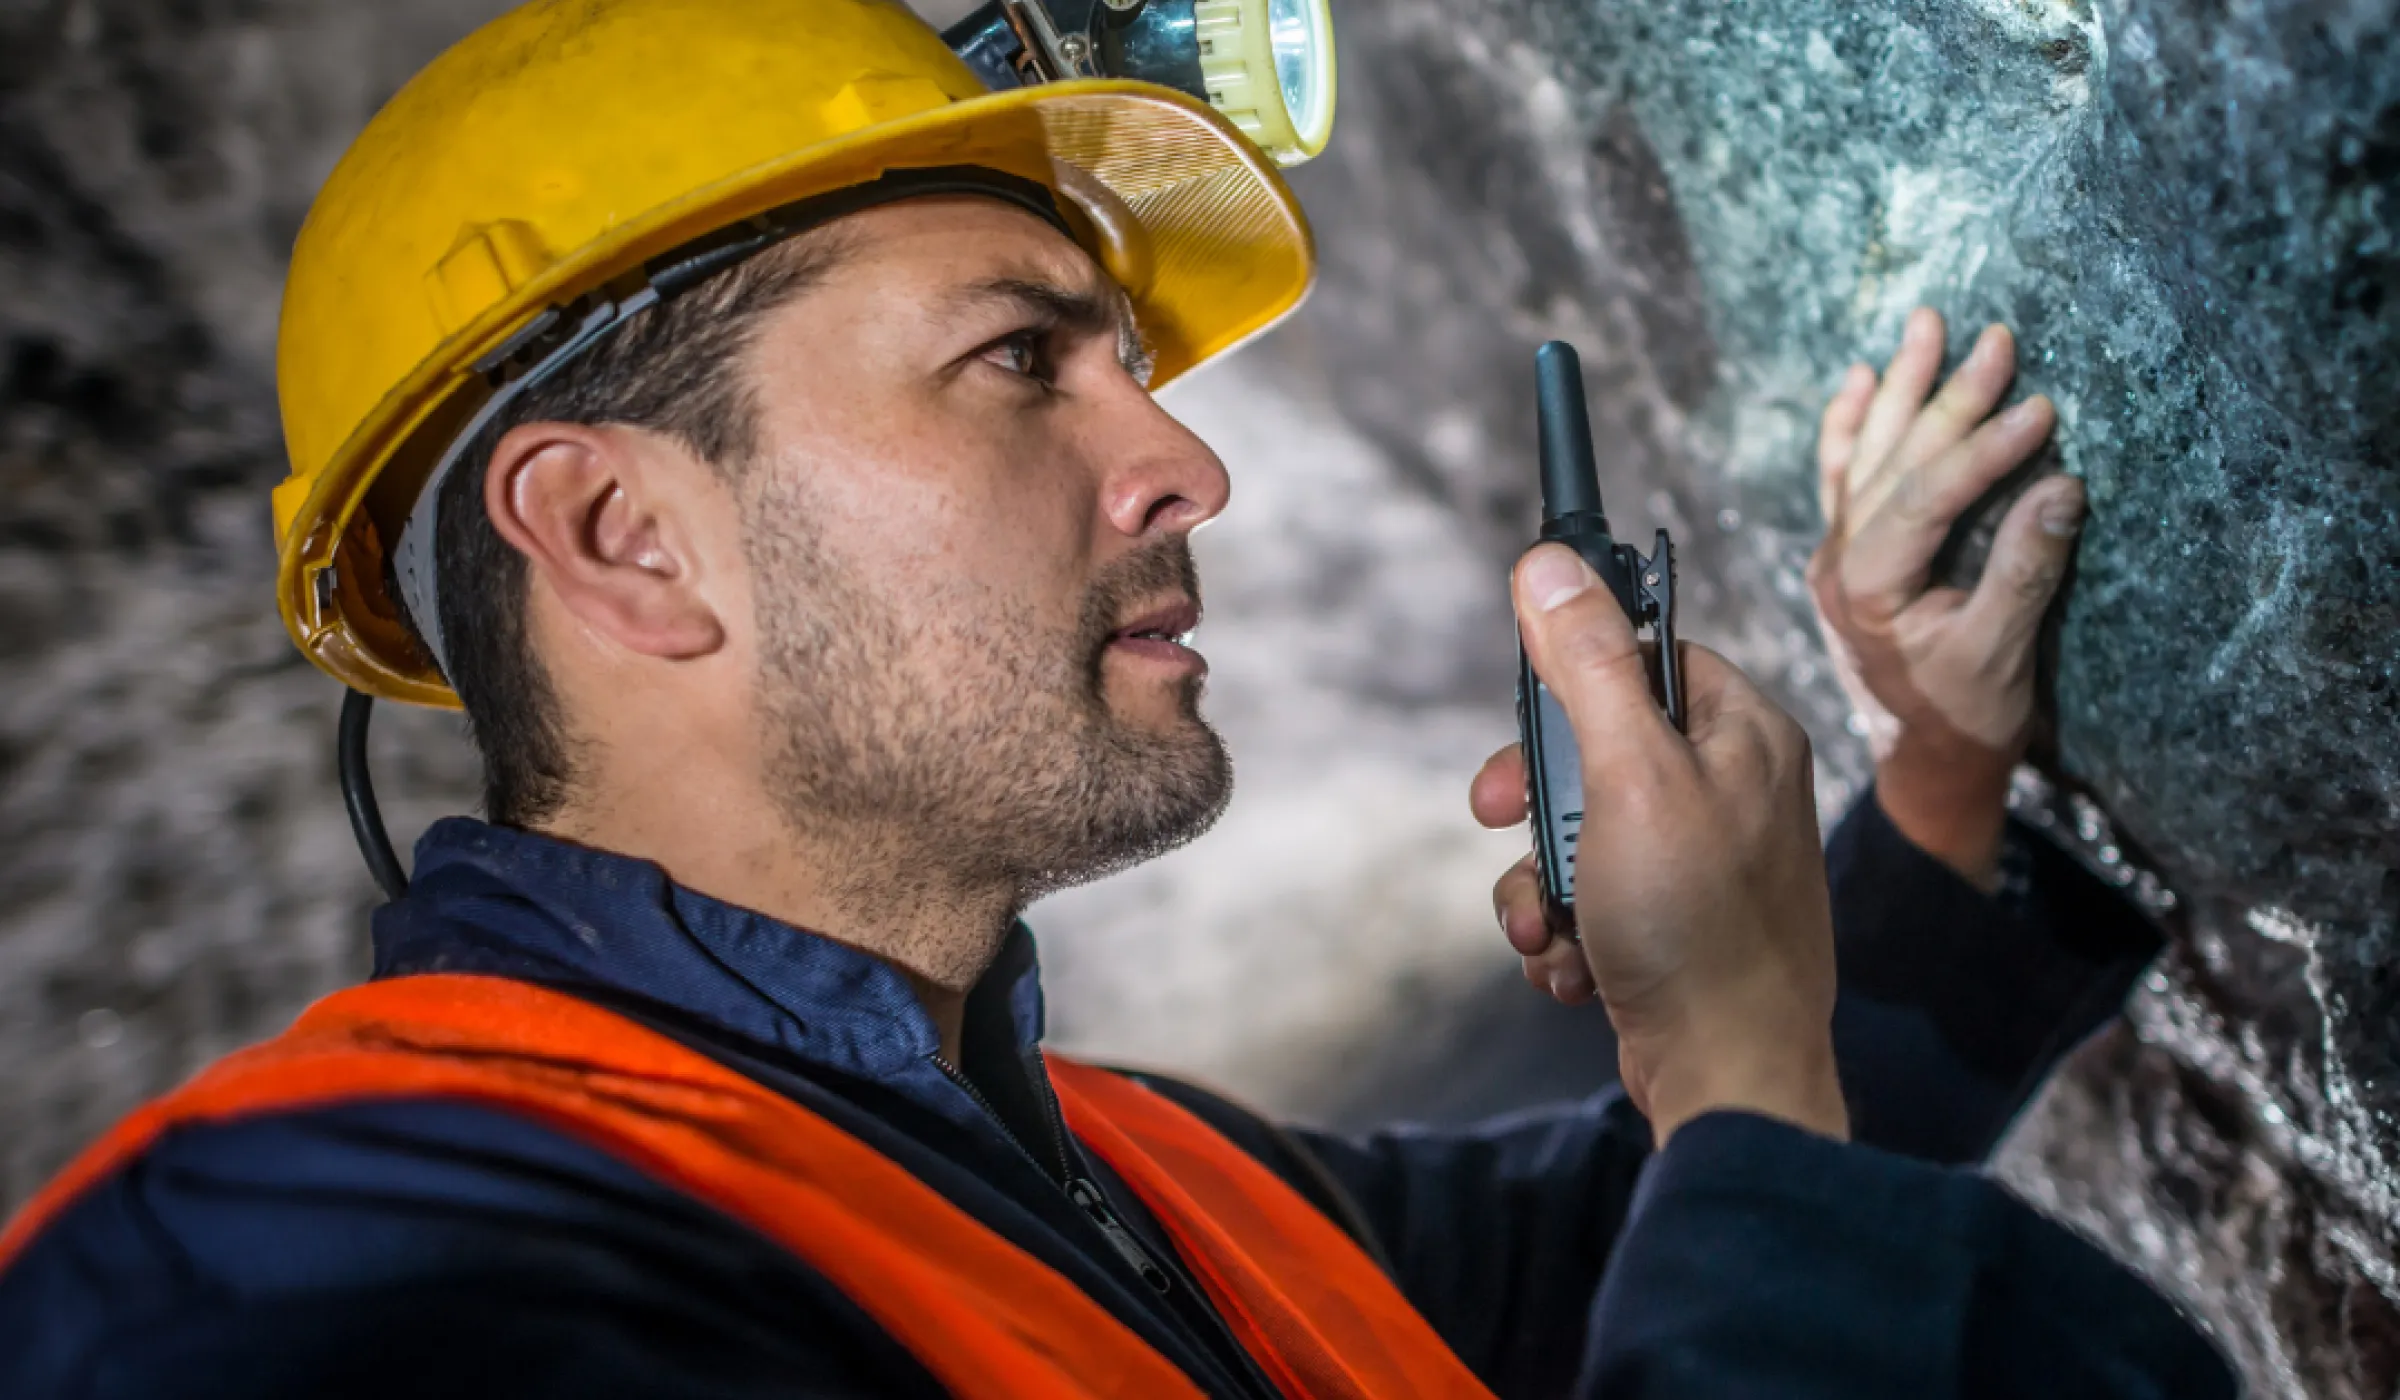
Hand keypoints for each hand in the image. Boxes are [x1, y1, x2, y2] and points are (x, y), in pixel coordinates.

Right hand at [1471, 544, 1846, 1145]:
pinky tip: (1576, 968)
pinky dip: (1565, 932)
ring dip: (1540, 882)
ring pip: (1576, 831)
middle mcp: (1731, 787)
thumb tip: (1548, 565)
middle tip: (1502, 819)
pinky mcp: (1671, 924)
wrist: (1731, 1078)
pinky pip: (1588, 899)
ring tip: (1549, 928)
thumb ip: (1589, 666)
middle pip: (1593, 746)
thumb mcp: (1629, 776)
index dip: (1573, 677)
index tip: (1526, 713)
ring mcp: (1701, 861)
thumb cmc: (1699, 928)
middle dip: (1536, 803)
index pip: (1646, 652)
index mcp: (1743, 732)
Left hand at [1807, 309, 2085, 888]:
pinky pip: (1842, 476)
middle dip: (1945, 397)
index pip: (1922, 500)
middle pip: (1892, 464)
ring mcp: (1837, 555)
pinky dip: (1850, 426)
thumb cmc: (1966, 716)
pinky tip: (1859, 378)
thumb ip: (2025, 571)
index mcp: (1870, 591)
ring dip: (1898, 388)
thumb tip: (2062, 488)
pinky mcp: (1849, 552)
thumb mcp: (2001, 654)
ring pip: (1863, 456)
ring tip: (1927, 324)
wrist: (1928, 759)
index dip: (1981, 451)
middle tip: (1996, 339)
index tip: (2041, 409)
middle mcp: (1840, 564)